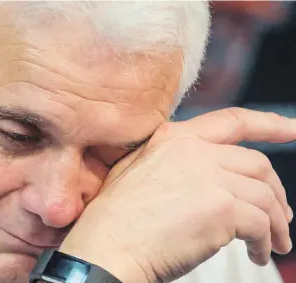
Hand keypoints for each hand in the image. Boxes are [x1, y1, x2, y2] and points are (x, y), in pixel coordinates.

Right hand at [59, 108, 294, 282]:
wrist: (106, 246)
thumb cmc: (115, 219)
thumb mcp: (136, 172)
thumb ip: (172, 162)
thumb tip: (207, 175)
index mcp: (173, 139)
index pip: (232, 121)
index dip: (268, 124)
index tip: (290, 129)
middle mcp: (194, 150)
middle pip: (257, 163)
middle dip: (276, 192)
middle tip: (280, 215)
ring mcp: (209, 176)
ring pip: (265, 194)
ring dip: (275, 222)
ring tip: (271, 243)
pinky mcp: (221, 208)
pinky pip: (260, 223)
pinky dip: (265, 241)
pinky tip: (256, 253)